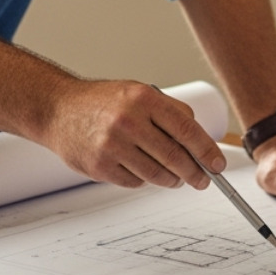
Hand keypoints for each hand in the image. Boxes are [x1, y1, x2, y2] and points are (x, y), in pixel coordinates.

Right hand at [42, 79, 225, 189]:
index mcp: (143, 99)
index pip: (186, 130)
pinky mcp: (99, 167)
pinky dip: (144, 180)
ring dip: (171, 180)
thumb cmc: (103, 101)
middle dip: (194, 173)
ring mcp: (112, 146)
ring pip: (156, 174)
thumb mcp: (140, 92)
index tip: (217, 165)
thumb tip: (200, 140)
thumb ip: (171, 111)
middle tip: (203, 180)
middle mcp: (128, 121)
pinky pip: (135, 182)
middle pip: (174, 157)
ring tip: (175, 178)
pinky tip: (142, 170)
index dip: (207, 151)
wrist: (58, 109)